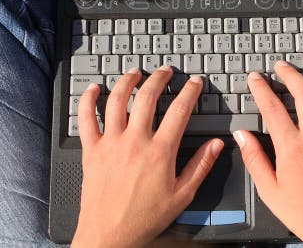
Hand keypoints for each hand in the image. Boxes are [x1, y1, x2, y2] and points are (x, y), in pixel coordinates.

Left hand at [72, 67, 223, 247]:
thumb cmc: (144, 219)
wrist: (109, 236)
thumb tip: (216, 145)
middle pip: (147, 97)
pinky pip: (86, 118)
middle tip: (166, 71)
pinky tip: (95, 88)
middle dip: (159, 78)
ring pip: (117, 100)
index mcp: (159, 152)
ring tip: (136, 72)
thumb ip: (200, 166)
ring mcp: (110, 143)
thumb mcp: (182, 196)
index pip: (179, 110)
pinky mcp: (91, 150)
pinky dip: (88, 99)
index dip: (189, 92)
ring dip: (127, 81)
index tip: (194, 83)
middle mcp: (134, 142)